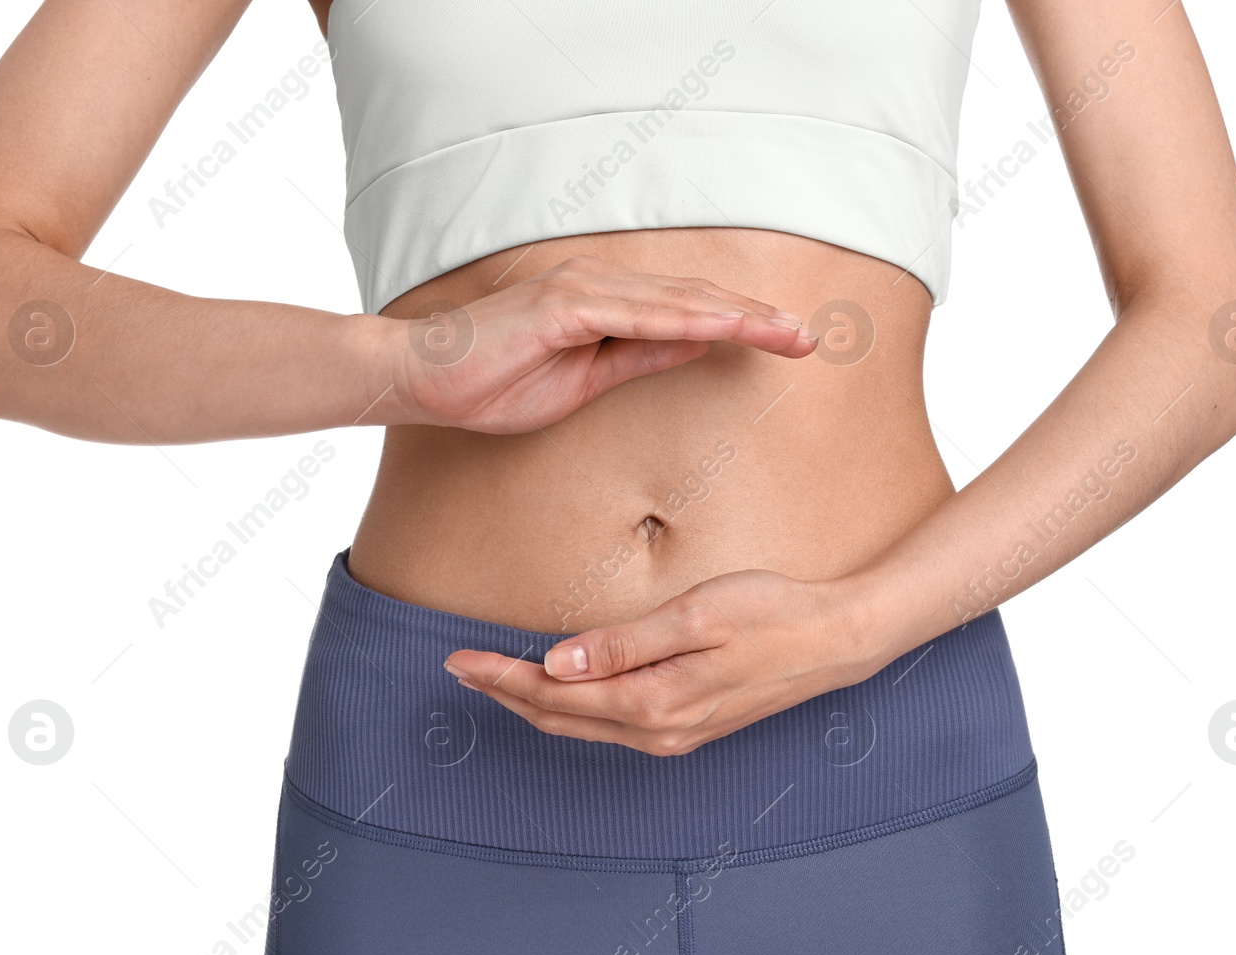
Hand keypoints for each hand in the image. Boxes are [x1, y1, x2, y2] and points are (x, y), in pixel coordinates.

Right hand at [387, 255, 817, 433]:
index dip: (742, 324)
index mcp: (606, 307)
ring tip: (787, 331)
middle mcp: (601, 289)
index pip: (689, 312)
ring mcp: (582, 292)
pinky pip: (638, 314)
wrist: (423, 380)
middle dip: (757, 316)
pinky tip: (727, 325)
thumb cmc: (493, 385)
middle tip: (811, 336)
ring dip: (736, 314)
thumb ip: (639, 358)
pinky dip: (687, 318)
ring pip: (678, 301)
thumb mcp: (584, 382)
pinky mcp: (563, 307)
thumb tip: (697, 343)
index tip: (789, 342)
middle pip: (696, 298)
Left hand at [442, 569, 888, 755]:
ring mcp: (674, 736)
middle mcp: (657, 731)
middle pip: (560, 717)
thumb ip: (625, 643)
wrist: (838, 641)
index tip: (459, 658)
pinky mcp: (689, 727)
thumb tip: (558, 663)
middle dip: (505, 694)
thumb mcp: (697, 615)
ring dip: (535, 705)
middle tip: (458, 668)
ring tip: (496, 681)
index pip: (555, 693)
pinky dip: (574, 711)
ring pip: (584, 727)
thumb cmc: (772, 614)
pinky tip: (563, 694)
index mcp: (652, 702)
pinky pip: (612, 728)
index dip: (501, 676)